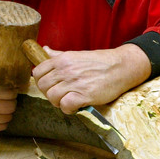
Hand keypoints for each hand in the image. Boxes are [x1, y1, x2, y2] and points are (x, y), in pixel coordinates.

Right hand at [0, 77, 17, 130]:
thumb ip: (0, 82)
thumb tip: (21, 84)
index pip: (10, 94)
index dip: (12, 93)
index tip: (10, 92)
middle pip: (11, 107)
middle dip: (11, 103)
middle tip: (7, 100)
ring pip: (8, 117)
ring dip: (8, 113)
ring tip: (2, 108)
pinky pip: (2, 126)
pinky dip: (3, 121)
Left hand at [32, 44, 150, 113]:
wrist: (122, 67)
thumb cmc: (101, 62)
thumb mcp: (77, 54)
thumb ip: (59, 55)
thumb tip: (44, 49)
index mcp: (63, 59)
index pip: (37, 72)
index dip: (42, 81)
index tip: (51, 85)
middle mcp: (66, 70)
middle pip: (43, 86)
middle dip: (49, 93)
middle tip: (61, 94)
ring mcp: (75, 82)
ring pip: (52, 97)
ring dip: (59, 102)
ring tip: (69, 100)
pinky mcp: (85, 95)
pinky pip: (66, 106)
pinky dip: (69, 109)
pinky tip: (76, 106)